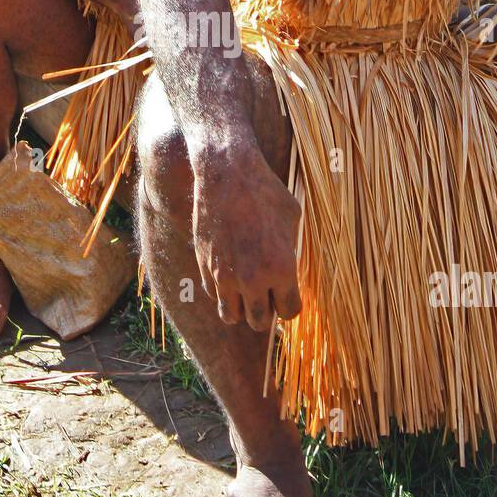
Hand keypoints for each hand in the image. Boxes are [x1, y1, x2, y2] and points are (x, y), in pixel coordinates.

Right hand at [192, 148, 302, 330]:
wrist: (226, 175)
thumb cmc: (266, 192)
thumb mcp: (292, 219)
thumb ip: (292, 251)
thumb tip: (290, 270)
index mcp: (282, 269)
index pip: (289, 313)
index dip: (289, 305)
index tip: (287, 294)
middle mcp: (253, 279)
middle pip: (259, 322)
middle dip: (265, 311)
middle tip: (267, 292)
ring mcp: (225, 276)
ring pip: (231, 316)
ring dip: (241, 308)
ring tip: (246, 291)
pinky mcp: (204, 267)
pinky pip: (214, 296)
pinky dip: (222, 292)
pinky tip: (229, 272)